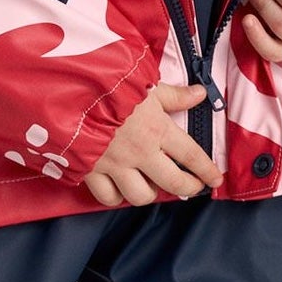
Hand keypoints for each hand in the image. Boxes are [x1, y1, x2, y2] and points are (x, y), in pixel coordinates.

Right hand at [84, 81, 224, 206]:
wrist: (66, 90)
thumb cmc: (107, 84)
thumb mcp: (145, 84)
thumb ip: (173, 95)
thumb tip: (200, 93)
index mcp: (156, 128)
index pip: (191, 155)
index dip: (206, 169)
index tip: (215, 178)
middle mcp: (140, 152)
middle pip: (173, 183)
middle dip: (188, 187)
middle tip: (192, 186)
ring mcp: (115, 165)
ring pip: (141, 196)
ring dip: (151, 192)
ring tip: (153, 184)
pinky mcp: (91, 171)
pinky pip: (109, 197)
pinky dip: (117, 196)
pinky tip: (121, 187)